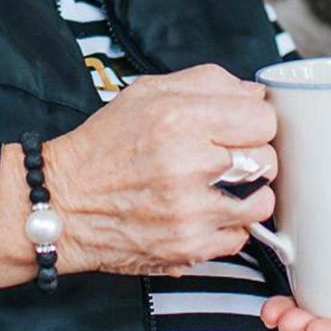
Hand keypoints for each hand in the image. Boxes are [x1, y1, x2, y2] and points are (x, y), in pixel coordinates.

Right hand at [29, 64, 277, 278]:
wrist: (62, 204)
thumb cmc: (104, 148)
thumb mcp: (147, 93)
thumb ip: (208, 83)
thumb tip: (255, 94)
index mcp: (179, 118)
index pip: (263, 119)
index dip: (253, 122)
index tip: (239, 128)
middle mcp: (187, 164)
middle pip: (268, 159)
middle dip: (251, 157)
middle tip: (225, 158)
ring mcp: (190, 211)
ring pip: (263, 202)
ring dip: (247, 195)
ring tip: (219, 187)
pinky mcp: (189, 247)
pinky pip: (240, 238)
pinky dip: (227, 227)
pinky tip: (202, 212)